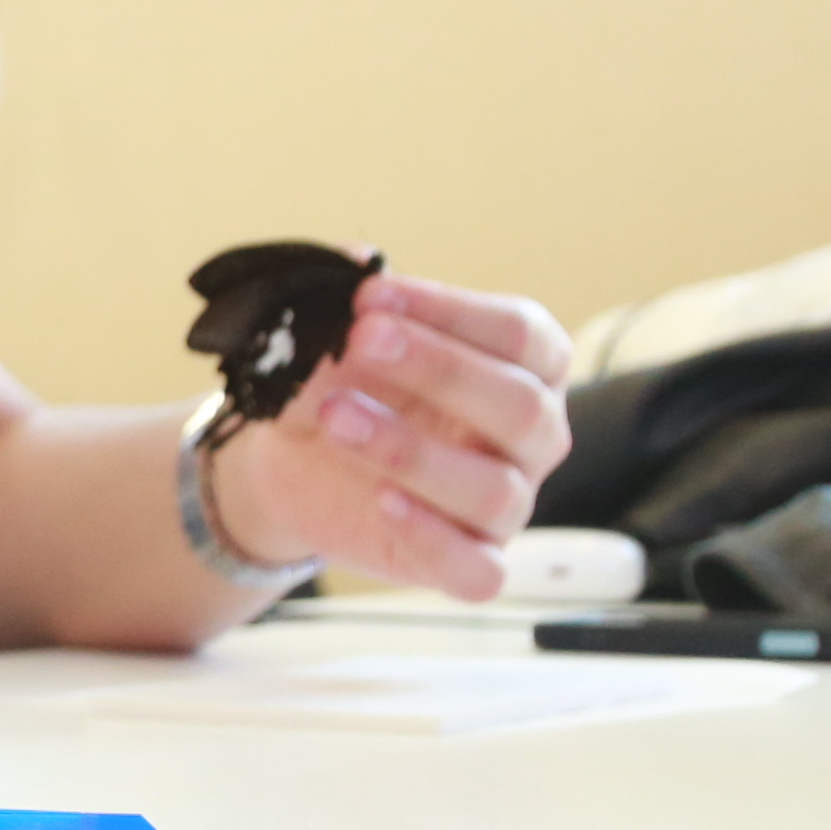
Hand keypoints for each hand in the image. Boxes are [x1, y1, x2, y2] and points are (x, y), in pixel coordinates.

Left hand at [204, 276, 573, 599]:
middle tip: (360, 339)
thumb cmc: (347, 379)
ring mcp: (508, 505)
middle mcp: (534, 436)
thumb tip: (356, 258)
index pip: (522, 334)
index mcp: (526, 365)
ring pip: (496, 490)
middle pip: (523, 406)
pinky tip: (382, 500)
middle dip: (439, 368)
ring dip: (411, 449)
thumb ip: (351, 298)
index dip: (450, 311)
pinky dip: (434, 538)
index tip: (369, 296)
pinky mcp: (470, 563)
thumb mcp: (341, 333)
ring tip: (335, 416)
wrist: (297, 457)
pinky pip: (479, 571)